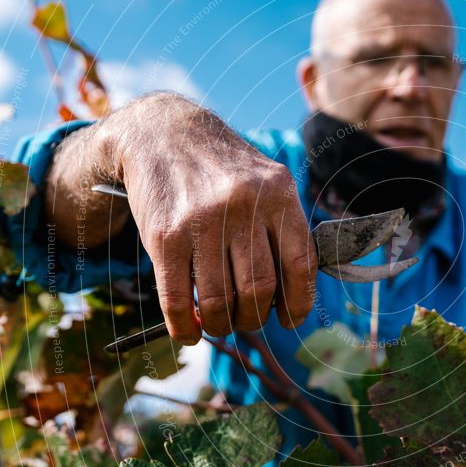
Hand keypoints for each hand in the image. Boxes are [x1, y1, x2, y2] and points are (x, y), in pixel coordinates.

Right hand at [52, 93, 317, 343]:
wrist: (164, 133)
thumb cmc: (225, 170)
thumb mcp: (268, 181)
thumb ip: (286, 228)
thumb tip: (295, 294)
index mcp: (278, 194)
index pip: (300, 264)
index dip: (298, 302)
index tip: (290, 319)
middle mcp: (243, 206)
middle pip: (259, 289)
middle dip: (255, 318)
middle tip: (249, 320)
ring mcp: (202, 221)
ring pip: (219, 300)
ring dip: (221, 325)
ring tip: (220, 324)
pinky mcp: (165, 236)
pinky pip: (177, 298)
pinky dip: (185, 327)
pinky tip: (190, 333)